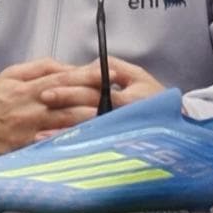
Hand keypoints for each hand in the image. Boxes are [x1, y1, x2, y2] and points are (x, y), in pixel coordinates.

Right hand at [0, 58, 103, 165]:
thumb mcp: (11, 74)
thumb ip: (41, 68)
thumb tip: (69, 67)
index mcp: (27, 87)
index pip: (64, 79)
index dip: (89, 76)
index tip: (113, 74)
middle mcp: (29, 108)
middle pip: (69, 102)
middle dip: (97, 99)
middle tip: (121, 97)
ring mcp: (27, 131)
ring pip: (65, 124)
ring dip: (90, 121)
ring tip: (113, 118)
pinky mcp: (23, 151)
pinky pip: (51, 146)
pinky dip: (70, 143)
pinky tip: (87, 141)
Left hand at [32, 57, 165, 141]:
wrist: (173, 131)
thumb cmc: (151, 98)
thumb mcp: (137, 76)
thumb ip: (112, 68)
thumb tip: (87, 67)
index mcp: (127, 97)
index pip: (96, 87)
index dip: (73, 85)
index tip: (51, 84)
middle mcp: (122, 115)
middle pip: (89, 106)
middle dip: (65, 101)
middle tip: (43, 97)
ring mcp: (116, 132)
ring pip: (85, 128)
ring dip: (61, 129)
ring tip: (39, 131)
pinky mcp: (110, 145)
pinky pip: (87, 143)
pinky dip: (68, 144)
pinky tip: (51, 145)